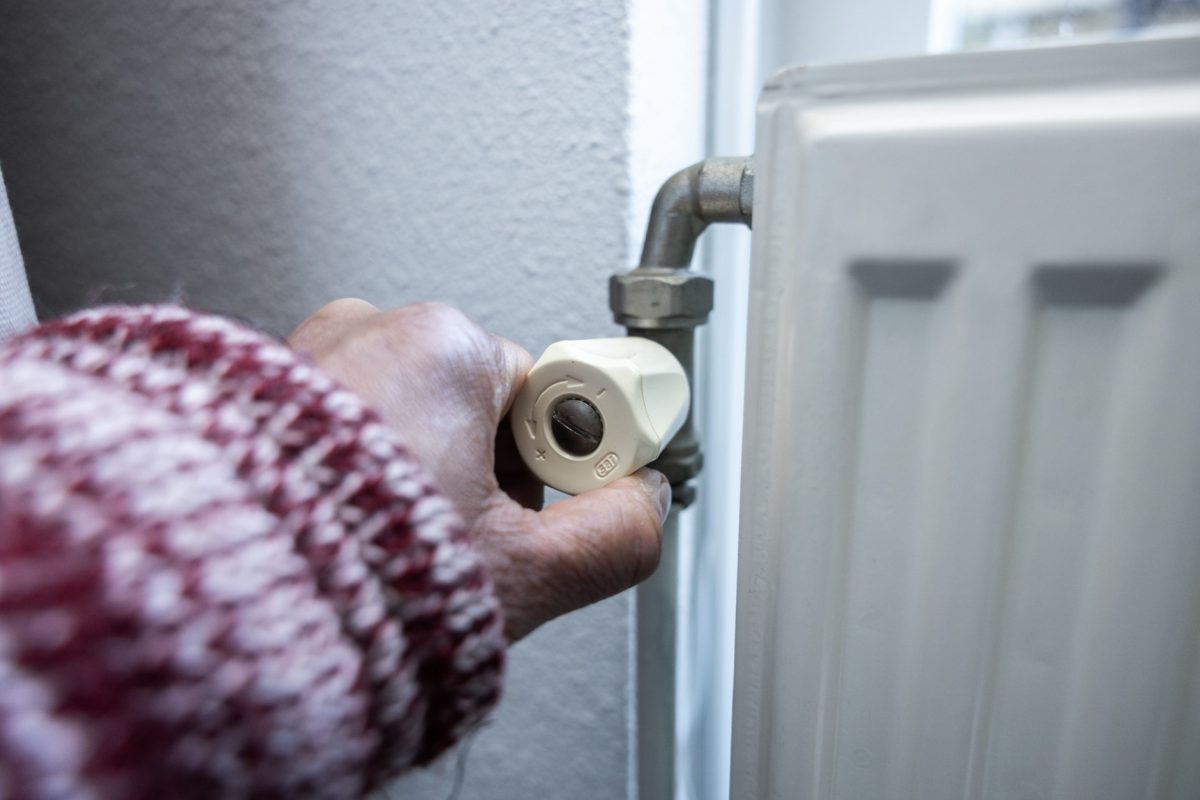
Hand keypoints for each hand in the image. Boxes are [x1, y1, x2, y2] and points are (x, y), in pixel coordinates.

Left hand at [288, 300, 669, 640]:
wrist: (217, 603)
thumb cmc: (349, 576)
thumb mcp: (521, 570)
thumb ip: (614, 535)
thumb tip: (645, 509)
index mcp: (443, 346)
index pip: (548, 394)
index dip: (558, 464)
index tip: (543, 505)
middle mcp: (368, 330)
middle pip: (480, 404)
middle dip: (487, 476)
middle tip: (467, 539)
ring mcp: (306, 356)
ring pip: (412, 417)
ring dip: (423, 475)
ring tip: (399, 538)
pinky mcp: (258, 394)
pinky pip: (347, 425)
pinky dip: (361, 471)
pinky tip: (354, 523)